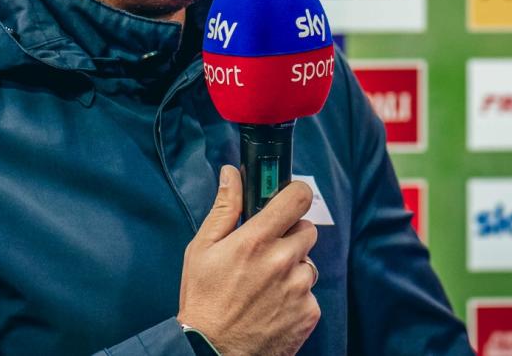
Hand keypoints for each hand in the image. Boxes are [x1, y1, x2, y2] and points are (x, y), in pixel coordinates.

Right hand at [177, 165, 320, 355]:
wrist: (213, 352)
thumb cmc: (203, 299)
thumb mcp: (202, 249)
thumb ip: (224, 208)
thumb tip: (232, 174)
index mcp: (257, 240)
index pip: (297, 198)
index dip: (295, 193)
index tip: (288, 198)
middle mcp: (283, 261)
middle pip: (307, 229)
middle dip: (290, 235)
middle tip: (266, 251)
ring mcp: (299, 289)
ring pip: (308, 263)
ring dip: (293, 268)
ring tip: (265, 284)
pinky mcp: (309, 313)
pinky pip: (310, 293)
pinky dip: (296, 297)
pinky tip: (272, 305)